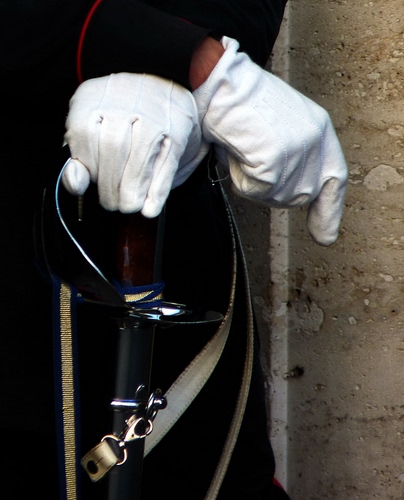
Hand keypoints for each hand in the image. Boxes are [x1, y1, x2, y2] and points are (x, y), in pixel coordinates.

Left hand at [63, 72, 205, 216]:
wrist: (160, 84)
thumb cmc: (119, 113)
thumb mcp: (90, 126)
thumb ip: (79, 157)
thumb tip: (75, 183)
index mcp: (94, 97)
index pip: (84, 136)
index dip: (89, 167)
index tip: (93, 185)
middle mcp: (125, 101)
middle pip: (113, 148)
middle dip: (110, 185)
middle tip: (112, 203)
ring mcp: (154, 116)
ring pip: (139, 158)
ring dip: (132, 190)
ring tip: (128, 205)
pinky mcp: (176, 132)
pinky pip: (165, 166)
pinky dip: (157, 192)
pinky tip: (150, 208)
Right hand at [193, 37, 347, 245]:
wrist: (219, 82)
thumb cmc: (239, 100)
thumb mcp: (278, 127)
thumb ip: (292, 159)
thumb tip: (282, 191)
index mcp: (319, 130)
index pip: (333, 181)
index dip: (328, 211)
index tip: (324, 235)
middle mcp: (315, 143)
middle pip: (297, 195)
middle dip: (270, 186)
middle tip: (251, 155)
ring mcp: (297, 155)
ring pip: (272, 196)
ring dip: (250, 178)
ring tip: (242, 145)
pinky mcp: (275, 164)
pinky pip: (253, 190)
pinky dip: (239, 176)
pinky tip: (236, 149)